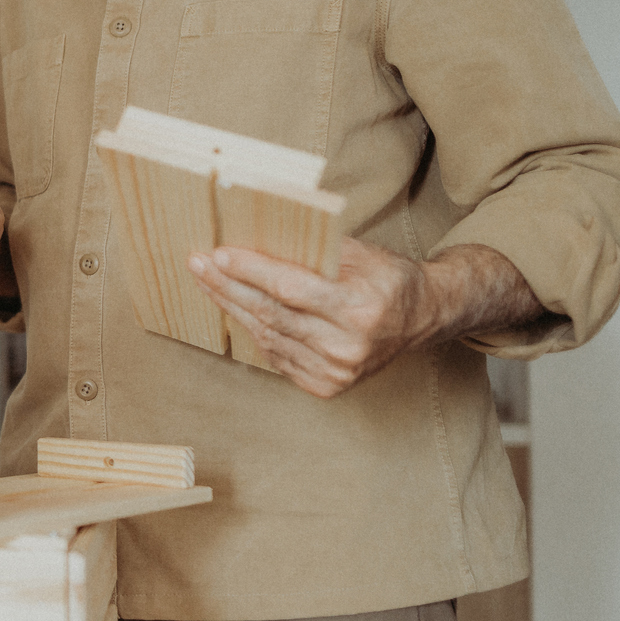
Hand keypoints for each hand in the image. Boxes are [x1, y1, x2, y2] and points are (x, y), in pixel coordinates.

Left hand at [189, 238, 539, 398]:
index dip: (250, 272)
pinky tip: (237, 309)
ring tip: (209, 282)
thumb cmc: (388, 279)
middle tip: (197, 264)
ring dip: (233, 308)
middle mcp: (347, 346)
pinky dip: (255, 331)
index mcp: (360, 309)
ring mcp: (336, 371)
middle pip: (270, 314)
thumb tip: (259, 234)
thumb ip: (315, 250)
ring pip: (267, 336)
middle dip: (227, 287)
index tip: (217, 255)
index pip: (290, 288)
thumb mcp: (362, 254)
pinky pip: (277, 355)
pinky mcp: (327, 386)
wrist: (422, 319)